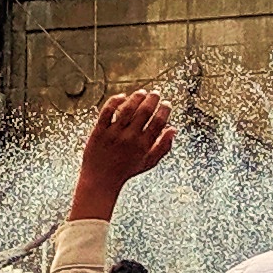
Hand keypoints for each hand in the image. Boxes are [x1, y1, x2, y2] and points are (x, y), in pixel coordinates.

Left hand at [72, 91, 177, 217]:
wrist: (101, 180)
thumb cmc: (126, 170)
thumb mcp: (148, 162)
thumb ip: (163, 147)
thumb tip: (173, 129)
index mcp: (143, 146)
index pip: (158, 122)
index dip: (164, 110)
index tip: (167, 103)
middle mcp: (130, 138)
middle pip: (144, 112)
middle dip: (153, 99)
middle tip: (156, 93)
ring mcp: (114, 134)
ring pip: (127, 108)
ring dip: (136, 97)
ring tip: (142, 92)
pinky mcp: (99, 131)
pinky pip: (107, 111)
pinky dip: (115, 101)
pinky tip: (122, 96)